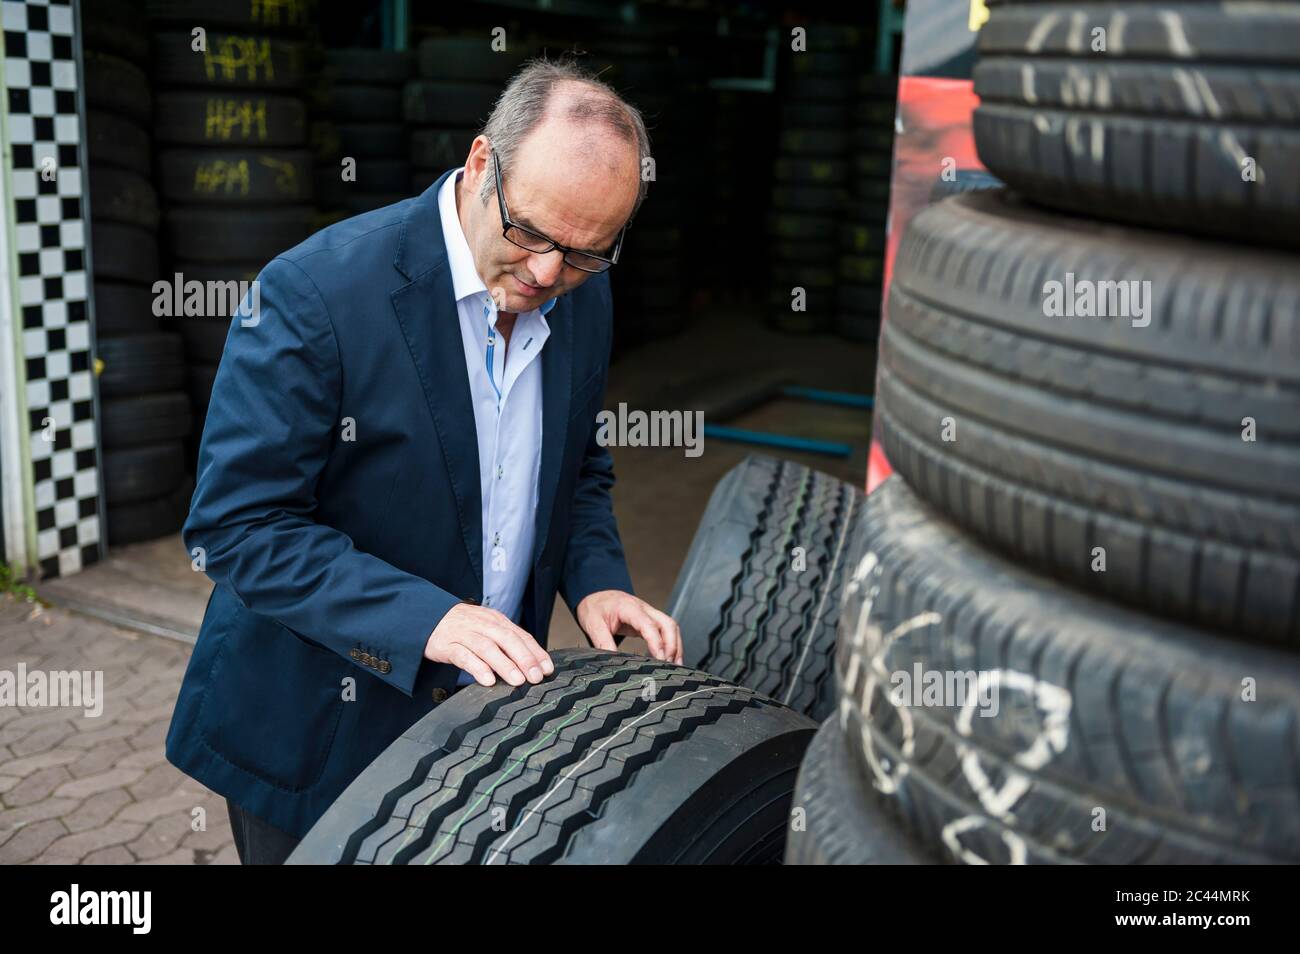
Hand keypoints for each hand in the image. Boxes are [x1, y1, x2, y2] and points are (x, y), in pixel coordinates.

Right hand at [424, 603, 552, 686]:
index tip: (547, 669)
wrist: (427, 617)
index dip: (536, 652)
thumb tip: (532, 663)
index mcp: (496, 621)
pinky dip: (477, 667)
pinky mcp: (447, 645)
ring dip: (505, 664)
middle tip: (536, 677)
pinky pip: (464, 656)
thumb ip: (506, 643)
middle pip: (507, 639)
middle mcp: (483, 625)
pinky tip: (487, 680)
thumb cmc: (463, 628)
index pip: (520, 635)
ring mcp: (464, 634)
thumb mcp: (487, 629)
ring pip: (488, 648)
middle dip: (525, 658)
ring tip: (518, 680)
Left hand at [576, 590, 682, 664]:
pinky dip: (671, 643)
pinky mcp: (649, 620)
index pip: (649, 624)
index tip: (660, 658)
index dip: (657, 642)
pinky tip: (670, 657)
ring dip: (675, 645)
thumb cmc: (595, 608)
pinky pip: (666, 630)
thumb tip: (614, 661)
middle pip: (667, 623)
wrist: (595, 597)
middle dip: (672, 644)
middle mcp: (643, 608)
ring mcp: (648, 613)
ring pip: (671, 626)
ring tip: (675, 665)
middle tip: (668, 664)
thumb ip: (603, 642)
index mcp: (628, 607)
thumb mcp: (593, 625)